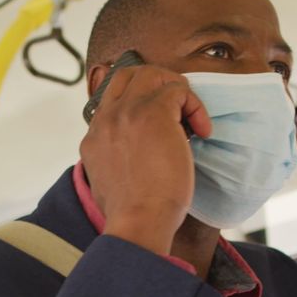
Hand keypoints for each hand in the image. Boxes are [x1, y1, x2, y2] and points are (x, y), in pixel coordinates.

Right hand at [80, 65, 211, 254]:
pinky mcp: (153, 113)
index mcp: (94, 137)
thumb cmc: (132, 215)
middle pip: (127, 76)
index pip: (112, 101)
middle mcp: (106, 119)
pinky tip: (202, 132)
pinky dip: (195, 107)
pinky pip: (178, 90)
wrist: (137, 222)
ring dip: (175, 89)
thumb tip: (139, 157)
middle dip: (156, 85)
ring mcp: (126, 113)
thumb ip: (117, 162)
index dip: (139, 104)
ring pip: (150, 74)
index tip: (160, 127)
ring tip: (190, 117)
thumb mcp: (111, 184)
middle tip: (177, 109)